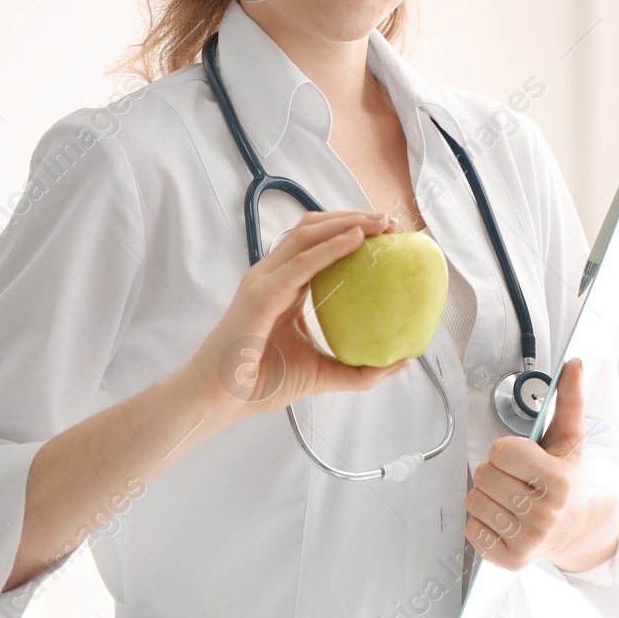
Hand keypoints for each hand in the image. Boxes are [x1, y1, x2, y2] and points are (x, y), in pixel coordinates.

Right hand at [185, 210, 411, 416]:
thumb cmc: (258, 385)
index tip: (386, 233)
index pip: (317, 244)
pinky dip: (332, 247)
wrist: (219, 401)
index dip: (350, 230)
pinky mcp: (262, 294)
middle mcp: (272, 276)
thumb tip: (400, 362)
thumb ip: (358, 370)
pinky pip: (302, 263)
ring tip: (380, 222)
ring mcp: (264, 281)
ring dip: (347, 222)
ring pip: (307, 234)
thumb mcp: (320, 373)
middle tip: (390, 221)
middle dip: (353, 217)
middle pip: (314, 229)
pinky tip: (357, 240)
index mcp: (283, 287)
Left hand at [465, 358, 604, 570]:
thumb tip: (575, 363)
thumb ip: (569, 400)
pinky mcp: (510, 560)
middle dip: (495, 473)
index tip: (523, 459)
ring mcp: (527, 540)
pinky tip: (504, 520)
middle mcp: (545, 514)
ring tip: (510, 499)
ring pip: (474, 501)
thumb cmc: (566, 480)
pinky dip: (481, 523)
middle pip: (483, 475)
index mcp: (559, 481)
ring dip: (486, 496)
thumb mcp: (568, 440)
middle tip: (516, 480)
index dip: (507, 451)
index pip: (501, 452)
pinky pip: (471, 530)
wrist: (577, 528)